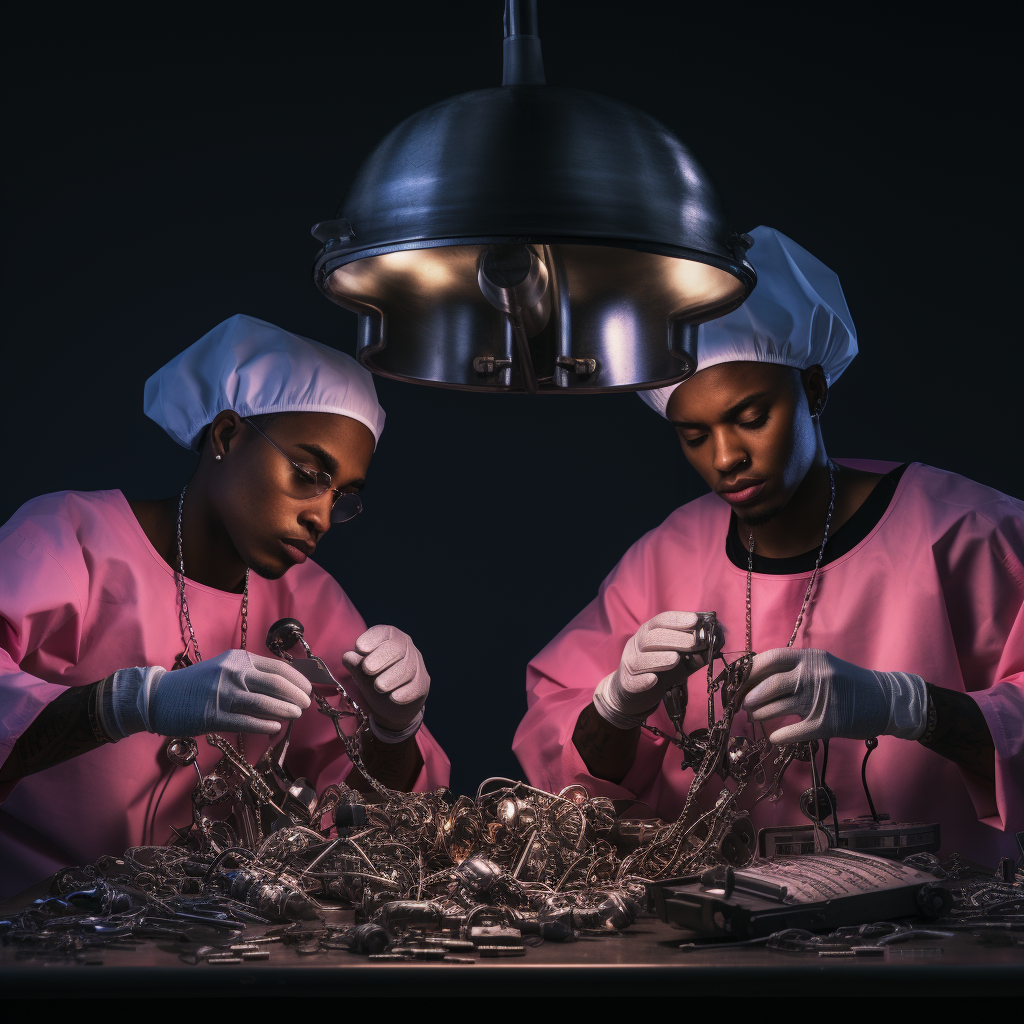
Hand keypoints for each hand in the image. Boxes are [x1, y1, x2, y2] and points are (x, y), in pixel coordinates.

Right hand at [103, 650, 312, 738]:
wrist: (159, 696)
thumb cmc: (197, 684)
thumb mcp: (225, 668)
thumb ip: (250, 674)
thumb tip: (285, 688)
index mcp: (238, 659)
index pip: (277, 667)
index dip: (298, 680)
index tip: (308, 689)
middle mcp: (233, 672)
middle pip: (276, 684)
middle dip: (296, 695)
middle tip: (305, 705)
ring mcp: (223, 694)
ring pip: (264, 703)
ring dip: (285, 711)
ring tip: (296, 715)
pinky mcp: (213, 716)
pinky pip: (246, 721)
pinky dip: (265, 725)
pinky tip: (276, 728)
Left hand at [342, 625, 429, 741]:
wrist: (391, 705)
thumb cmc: (374, 680)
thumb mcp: (362, 673)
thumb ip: (356, 665)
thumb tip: (348, 656)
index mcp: (390, 638)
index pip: (384, 632)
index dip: (372, 638)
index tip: (359, 648)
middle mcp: (406, 648)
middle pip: (397, 647)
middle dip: (381, 657)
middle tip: (367, 668)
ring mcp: (417, 665)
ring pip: (407, 668)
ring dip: (391, 677)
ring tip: (378, 686)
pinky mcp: (422, 684)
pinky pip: (416, 686)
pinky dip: (405, 693)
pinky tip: (394, 697)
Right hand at [593, 612, 714, 729]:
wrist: (633, 693)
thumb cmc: (659, 671)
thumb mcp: (678, 660)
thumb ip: (694, 653)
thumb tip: (715, 644)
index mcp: (649, 633)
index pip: (661, 621)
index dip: (678, 619)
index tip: (695, 620)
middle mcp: (637, 644)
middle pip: (652, 637)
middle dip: (674, 638)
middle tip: (693, 643)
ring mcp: (630, 663)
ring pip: (641, 658)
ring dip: (659, 658)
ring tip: (676, 659)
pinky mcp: (627, 683)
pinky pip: (634, 681)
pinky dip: (644, 680)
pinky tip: (654, 679)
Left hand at [741, 648, 928, 743]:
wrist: (885, 701)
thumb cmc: (848, 684)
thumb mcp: (823, 666)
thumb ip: (796, 668)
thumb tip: (758, 678)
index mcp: (811, 658)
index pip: (772, 658)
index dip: (751, 669)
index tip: (739, 679)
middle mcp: (815, 675)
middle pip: (771, 684)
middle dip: (751, 696)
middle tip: (741, 704)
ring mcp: (821, 699)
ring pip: (779, 707)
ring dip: (761, 713)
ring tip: (754, 716)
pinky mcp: (827, 723)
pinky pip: (794, 731)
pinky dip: (780, 735)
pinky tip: (774, 737)